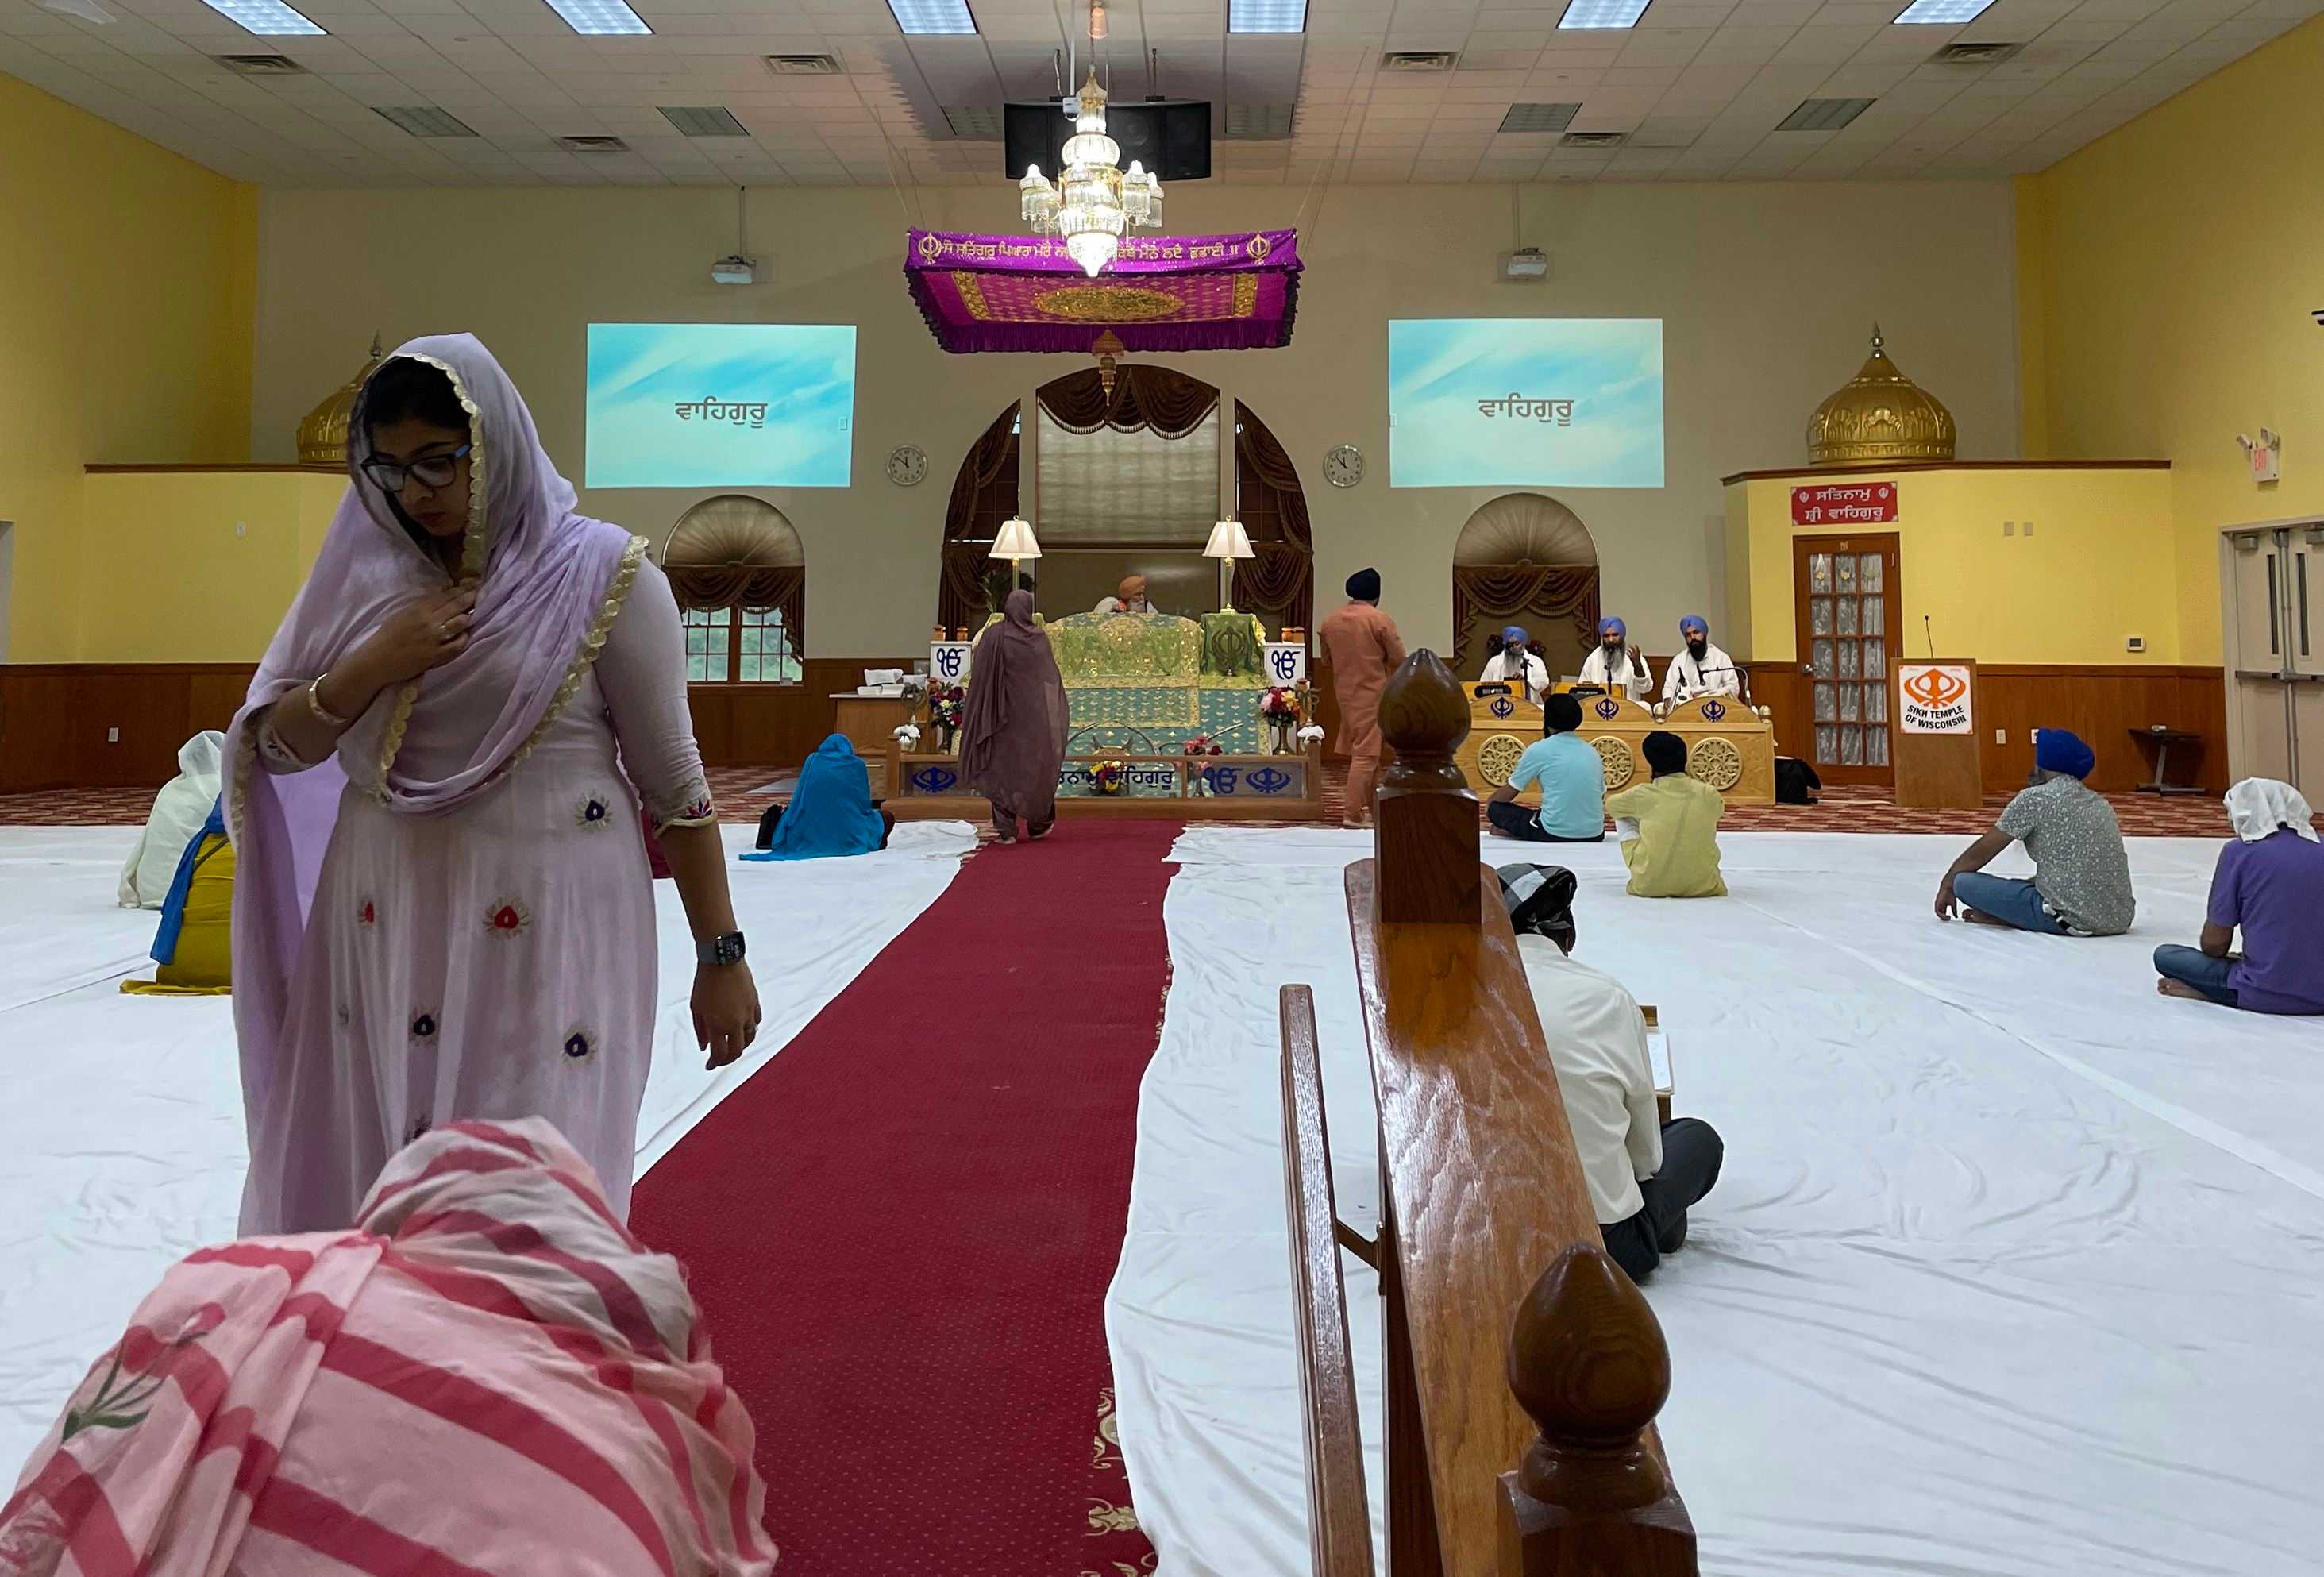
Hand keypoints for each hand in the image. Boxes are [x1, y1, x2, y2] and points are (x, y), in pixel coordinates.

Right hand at [354, 583, 478, 686]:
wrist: (378, 659)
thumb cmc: (388, 634)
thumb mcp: (403, 612)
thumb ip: (423, 602)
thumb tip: (443, 589)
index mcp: (419, 609)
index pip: (446, 596)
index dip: (462, 589)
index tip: (473, 585)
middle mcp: (429, 622)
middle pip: (456, 606)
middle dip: (470, 598)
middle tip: (479, 594)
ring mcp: (434, 639)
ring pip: (460, 624)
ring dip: (468, 617)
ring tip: (473, 614)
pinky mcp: (436, 655)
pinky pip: (457, 646)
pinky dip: (463, 639)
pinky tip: (465, 635)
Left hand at [693, 960, 761, 1069]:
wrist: (722, 959)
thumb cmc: (705, 981)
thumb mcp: (696, 1007)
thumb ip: (699, 1030)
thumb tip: (703, 1046)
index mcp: (717, 1025)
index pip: (719, 1054)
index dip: (714, 1063)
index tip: (709, 1065)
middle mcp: (735, 1023)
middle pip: (736, 1051)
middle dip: (727, 1059)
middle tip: (720, 1060)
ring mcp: (747, 1013)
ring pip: (749, 1039)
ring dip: (740, 1046)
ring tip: (732, 1046)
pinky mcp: (755, 1003)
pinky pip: (756, 1023)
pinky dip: (750, 1030)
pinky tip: (744, 1029)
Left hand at [1934, 877, 1958, 920]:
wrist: (1948, 886)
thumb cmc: (1951, 893)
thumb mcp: (1953, 904)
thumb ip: (1954, 910)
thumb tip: (1956, 916)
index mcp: (1942, 905)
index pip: (1943, 913)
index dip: (1946, 916)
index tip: (1950, 918)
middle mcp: (1938, 905)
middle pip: (1940, 914)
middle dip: (1944, 918)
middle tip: (1949, 920)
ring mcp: (1937, 904)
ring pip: (1938, 913)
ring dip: (1943, 917)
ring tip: (1948, 918)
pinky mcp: (1936, 903)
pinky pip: (1937, 911)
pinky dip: (1941, 915)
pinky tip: (1946, 916)